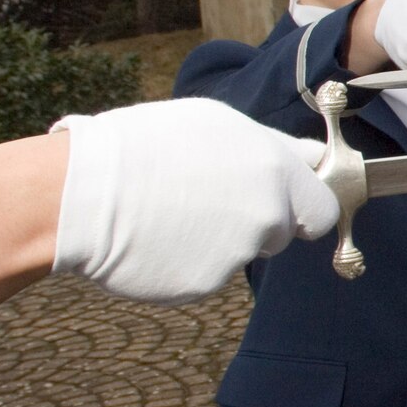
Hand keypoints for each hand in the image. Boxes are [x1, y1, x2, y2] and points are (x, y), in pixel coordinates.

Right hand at [52, 100, 338, 302]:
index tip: (292, 207)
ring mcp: (240, 249)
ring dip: (221, 239)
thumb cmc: (143, 146)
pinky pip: (209, 272)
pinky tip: (158, 236)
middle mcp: (268, 210)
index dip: (307, 207)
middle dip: (267, 224)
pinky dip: (189, 260)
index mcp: (274, 167)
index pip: (324, 206)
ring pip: (244, 250)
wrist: (81, 191)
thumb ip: (270, 149)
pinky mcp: (208, 281)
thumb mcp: (215, 124)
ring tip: (172, 211)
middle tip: (218, 207)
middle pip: (287, 231)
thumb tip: (310, 158)